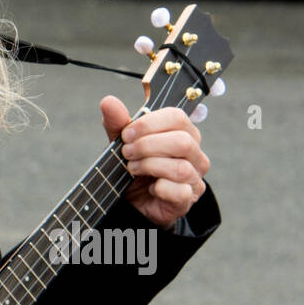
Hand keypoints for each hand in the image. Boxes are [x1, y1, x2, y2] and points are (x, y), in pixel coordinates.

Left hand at [101, 95, 209, 228]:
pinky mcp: (187, 199)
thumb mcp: (122, 143)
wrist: (132, 202)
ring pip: (181, 167)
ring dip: (150, 166)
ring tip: (132, 169)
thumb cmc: (134, 168)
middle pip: (182, 141)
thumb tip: (108, 101)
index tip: (126, 134)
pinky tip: (149, 188)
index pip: (177, 117)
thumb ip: (118, 123)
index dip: (149, 124)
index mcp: (184, 133)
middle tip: (127, 153)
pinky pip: (179, 191)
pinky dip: (160, 188)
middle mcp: (195, 154)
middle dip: (148, 146)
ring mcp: (194, 177)